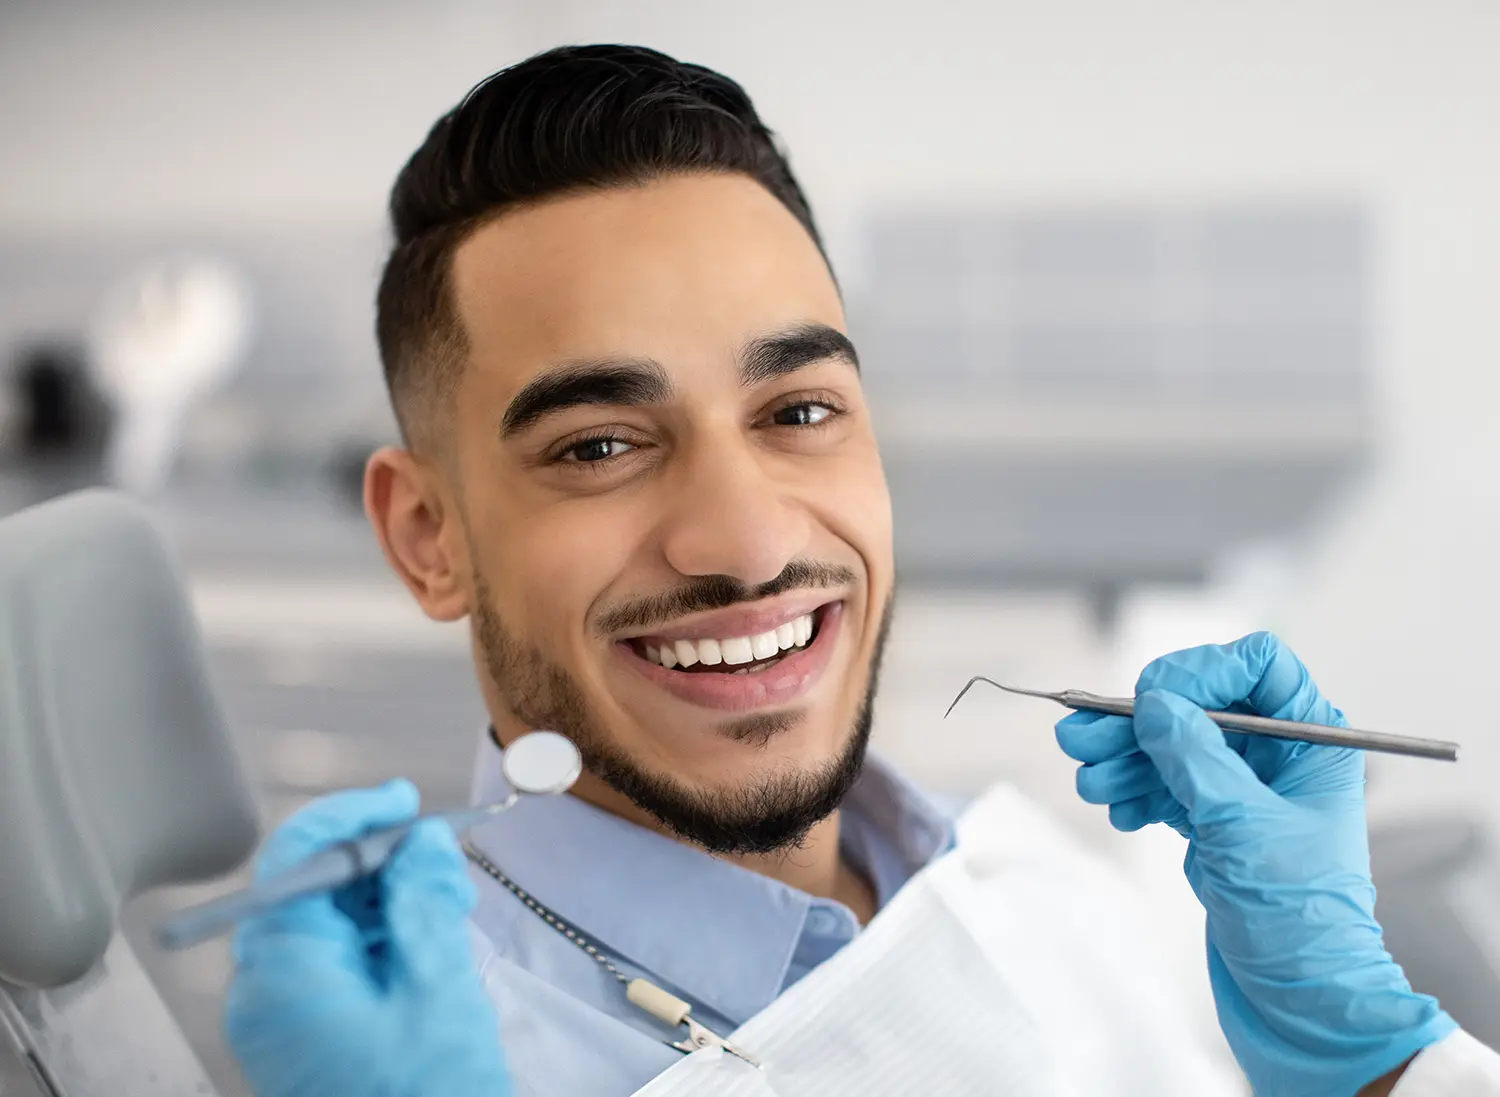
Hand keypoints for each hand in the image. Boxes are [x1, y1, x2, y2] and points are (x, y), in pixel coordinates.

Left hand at [224, 780, 511, 1096]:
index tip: (404, 801)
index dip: (352, 817)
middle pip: (312, 887)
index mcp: (283, 974)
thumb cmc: (426, 1096)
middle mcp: (267, 990)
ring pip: (331, 920)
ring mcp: (284, 1014)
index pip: (297, 860)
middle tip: (445, 863)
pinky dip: (385, 938)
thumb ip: (424, 902)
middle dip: (381, 864)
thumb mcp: (437, 988)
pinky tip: (432, 941)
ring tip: (450, 909)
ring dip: (390, 900)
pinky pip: (339, 959)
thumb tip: (420, 839)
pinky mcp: (308, 1031)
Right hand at [1056, 633, 1453, 1096]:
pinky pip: (1163, 787)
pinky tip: (1118, 811)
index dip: (1201, 672)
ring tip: (1090, 782)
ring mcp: (1242, 791)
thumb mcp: (1242, 825)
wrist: (1300, 1002)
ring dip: (1123, 759)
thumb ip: (1194, 756)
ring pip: (1170, 748)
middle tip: (1079, 738)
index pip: (1256, 666)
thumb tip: (1153, 702)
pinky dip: (1134, 793)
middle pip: (1195, 706)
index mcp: (1311, 743)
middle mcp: (1277, 758)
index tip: (1152, 699)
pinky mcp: (1214, 825)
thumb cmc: (1299, 918)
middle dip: (1136, 722)